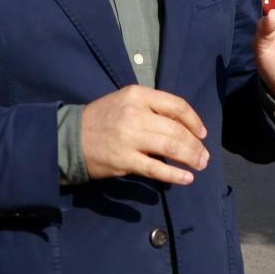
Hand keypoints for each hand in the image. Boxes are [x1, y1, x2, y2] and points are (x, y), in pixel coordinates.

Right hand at [80, 85, 209, 184]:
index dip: (194, 120)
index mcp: (137, 95)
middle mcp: (135, 113)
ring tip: (200, 165)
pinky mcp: (124, 160)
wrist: (70, 137)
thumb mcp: (126, 101)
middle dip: (195, 145)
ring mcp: (129, 137)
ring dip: (190, 158)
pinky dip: (175, 175)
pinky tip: (186, 178)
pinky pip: (156, 169)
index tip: (202, 133)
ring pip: (170, 147)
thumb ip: (152, 109)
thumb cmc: (102, 118)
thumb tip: (184, 126)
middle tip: (204, 156)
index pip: (176, 105)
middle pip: (176, 129)